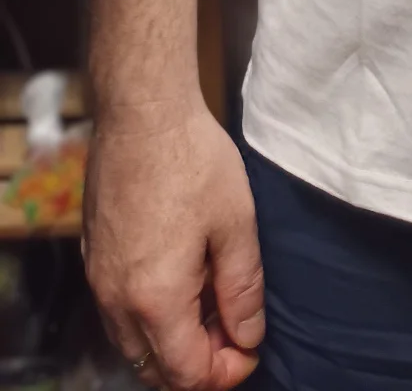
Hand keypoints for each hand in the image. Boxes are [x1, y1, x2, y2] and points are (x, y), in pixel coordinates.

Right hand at [84, 102, 263, 390]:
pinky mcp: (95, 257)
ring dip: (173, 342)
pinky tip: (182, 282)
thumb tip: (247, 338)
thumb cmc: (194, 161)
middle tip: (234, 330)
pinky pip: (119, 313)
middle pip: (154, 369)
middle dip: (198, 364)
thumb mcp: (236, 224)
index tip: (250, 350)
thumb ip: (242, 289)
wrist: (142, 113)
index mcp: (155, 300)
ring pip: (134, 344)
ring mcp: (100, 281)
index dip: (224, 374)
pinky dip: (150, 317)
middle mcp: (117, 302)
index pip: (186, 374)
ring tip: (213, 304)